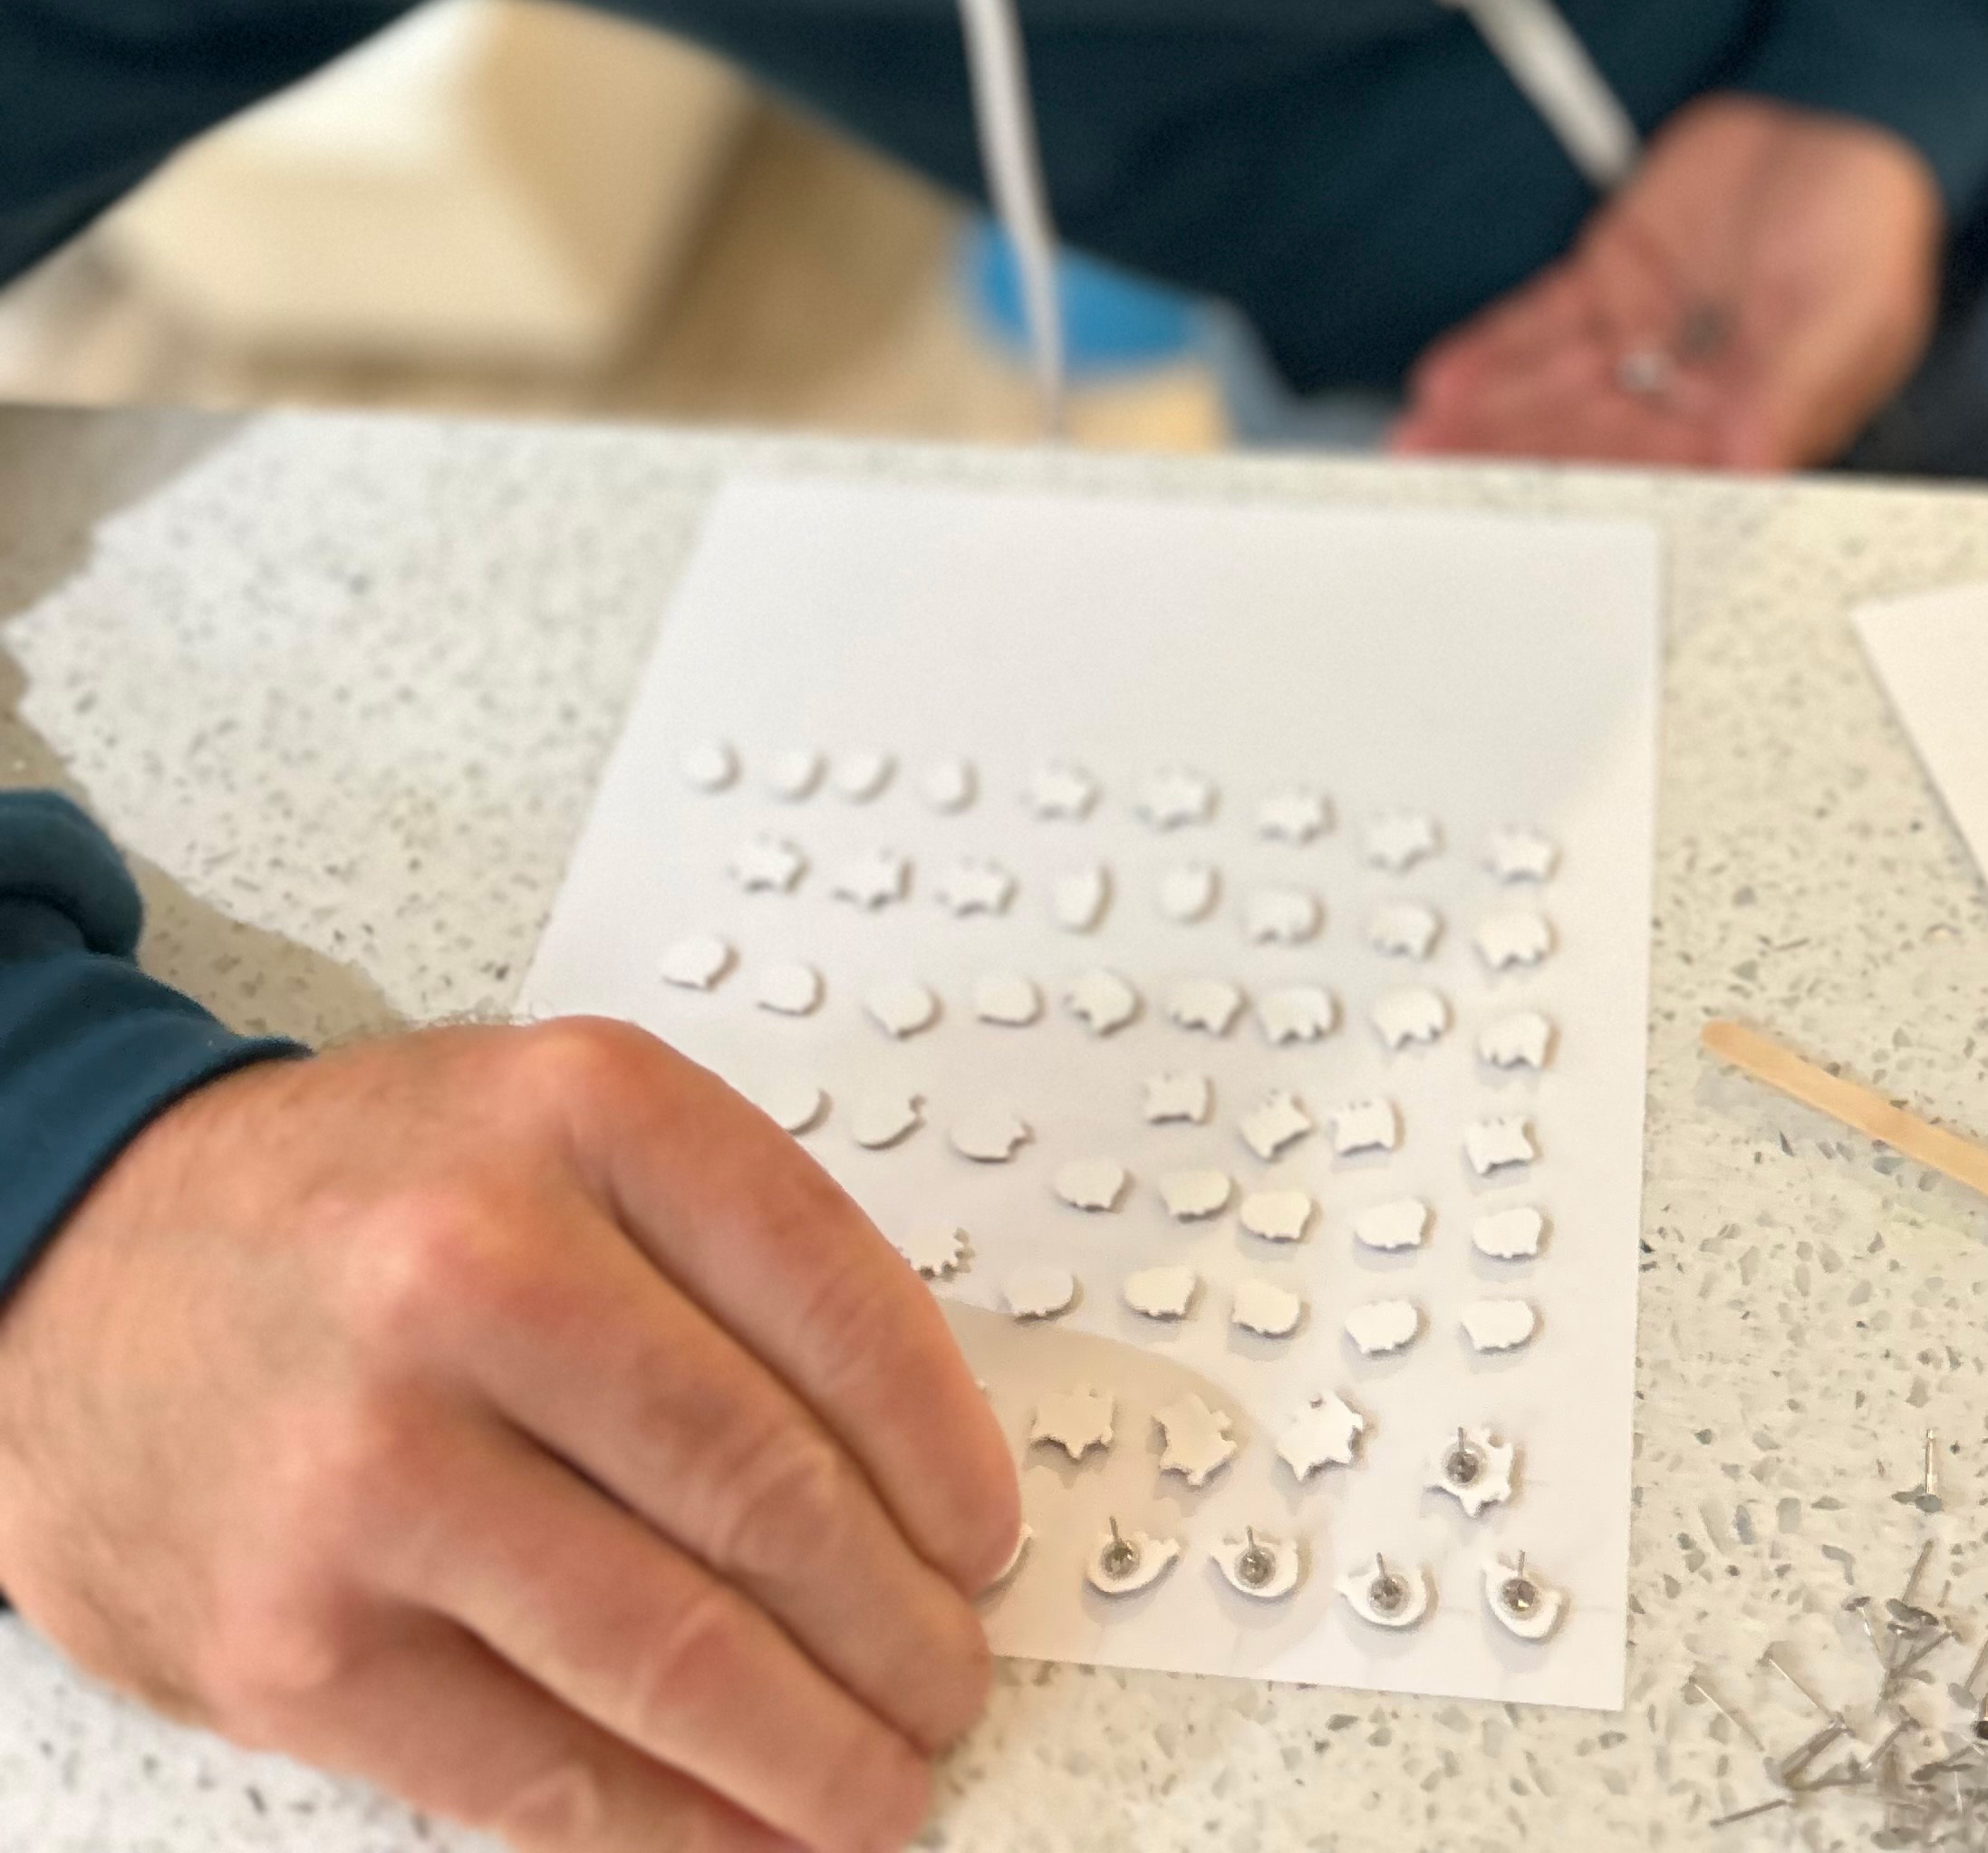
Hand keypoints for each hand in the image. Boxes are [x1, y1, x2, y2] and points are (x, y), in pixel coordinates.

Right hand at [0, 1021, 1017, 1852]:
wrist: (77, 1272)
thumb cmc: (352, 1203)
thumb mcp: (554, 1128)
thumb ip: (723, 1248)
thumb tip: (909, 1460)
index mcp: (582, 1117)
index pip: (834, 1302)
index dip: (942, 1448)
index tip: (987, 1534)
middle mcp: (476, 1271)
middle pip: (762, 1490)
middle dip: (892, 1621)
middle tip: (950, 1678)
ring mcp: (377, 1464)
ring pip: (667, 1650)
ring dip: (806, 1748)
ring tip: (875, 1782)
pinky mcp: (296, 1637)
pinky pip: (528, 1768)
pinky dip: (661, 1824)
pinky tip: (732, 1832)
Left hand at [1395, 93, 1942, 470]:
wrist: (1836, 109)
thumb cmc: (1870, 218)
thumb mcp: (1845, 312)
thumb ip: (1787, 393)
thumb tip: (1750, 469)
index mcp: (1756, 421)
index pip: (1663, 475)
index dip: (1595, 495)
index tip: (1532, 520)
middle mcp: (1694, 394)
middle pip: (1590, 443)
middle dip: (1515, 466)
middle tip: (1440, 489)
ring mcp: (1646, 339)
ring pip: (1552, 395)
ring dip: (1485, 423)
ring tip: (1418, 449)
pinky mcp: (1612, 284)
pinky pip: (1540, 330)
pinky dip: (1490, 356)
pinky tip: (1441, 386)